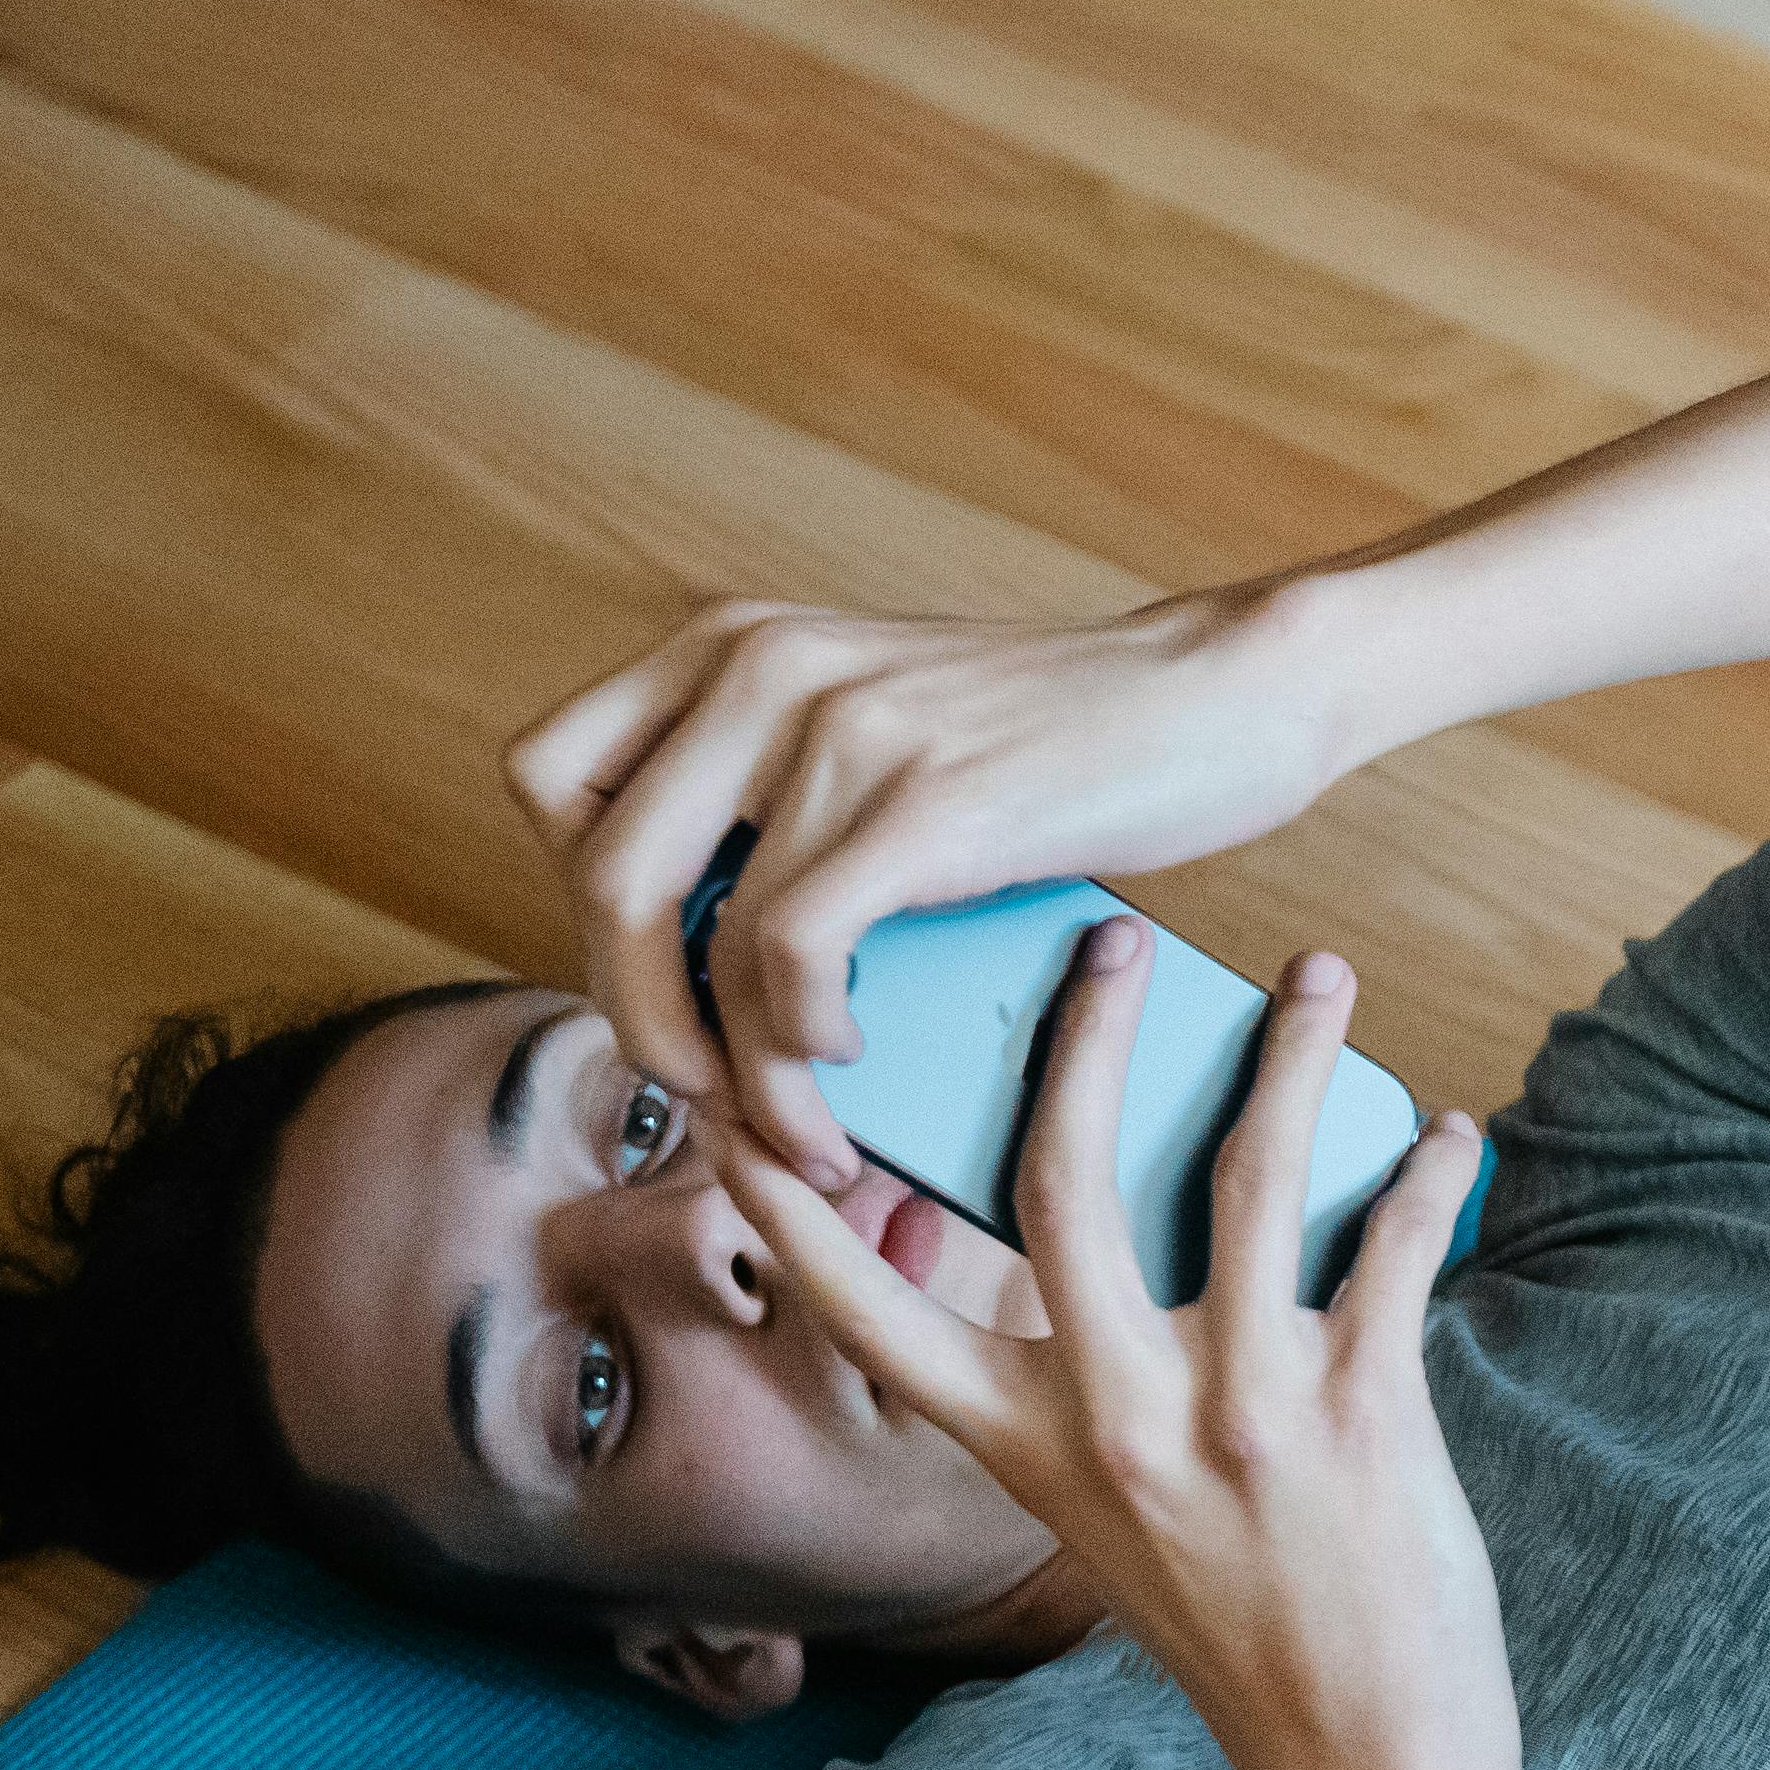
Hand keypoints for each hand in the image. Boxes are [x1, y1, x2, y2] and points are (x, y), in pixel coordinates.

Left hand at [506, 588, 1340, 1183]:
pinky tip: (849, 1054)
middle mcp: (761, 665)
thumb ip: (771, 791)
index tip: (662, 979)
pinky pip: (789, 953)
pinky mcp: (919, 801)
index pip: (549, 779)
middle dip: (640, 1020)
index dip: (577, 902)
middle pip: (598, 876)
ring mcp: (838, 727)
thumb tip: (680, 958)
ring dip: (740, 1070)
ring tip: (802, 1125)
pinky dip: (801, 1039)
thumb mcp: (876, 727)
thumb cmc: (1062, 745)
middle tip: (711, 1095)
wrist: (1219, 696)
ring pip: (698, 939)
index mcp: (732, 643)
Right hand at [717, 918, 1517, 1769]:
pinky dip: (1421, 1172)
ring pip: (1250, 1173)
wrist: (1363, 1767)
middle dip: (1087, 1033)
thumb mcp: (1113, 1518)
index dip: (797, 1200)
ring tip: (1319, 975)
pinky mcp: (1363, 1417)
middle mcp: (1116, 1420)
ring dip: (1290, 1055)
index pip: (877, 1306)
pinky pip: (1392, 1250)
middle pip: (1063, 1173)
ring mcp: (1240, 1414)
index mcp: (1027, 1448)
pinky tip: (1442, 1131)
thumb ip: (1091, 1392)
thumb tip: (1111, 1233)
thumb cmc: (1238, 1633)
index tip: (740, 1093)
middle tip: (1114, 938)